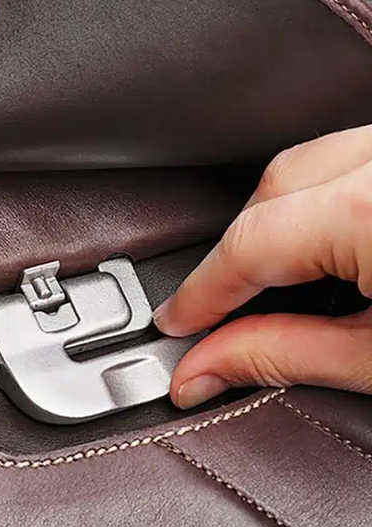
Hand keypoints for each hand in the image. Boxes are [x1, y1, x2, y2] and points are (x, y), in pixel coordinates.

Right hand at [154, 124, 371, 407]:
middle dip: (235, 250)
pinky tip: (326, 242)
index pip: (251, 243)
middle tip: (212, 311)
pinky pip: (350, 159)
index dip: (202, 290)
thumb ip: (285, 356)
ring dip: (276, 219)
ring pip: (311, 162)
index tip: (176, 324)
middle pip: (272, 188)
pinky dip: (321, 200)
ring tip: (268, 280)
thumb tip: (203, 367)